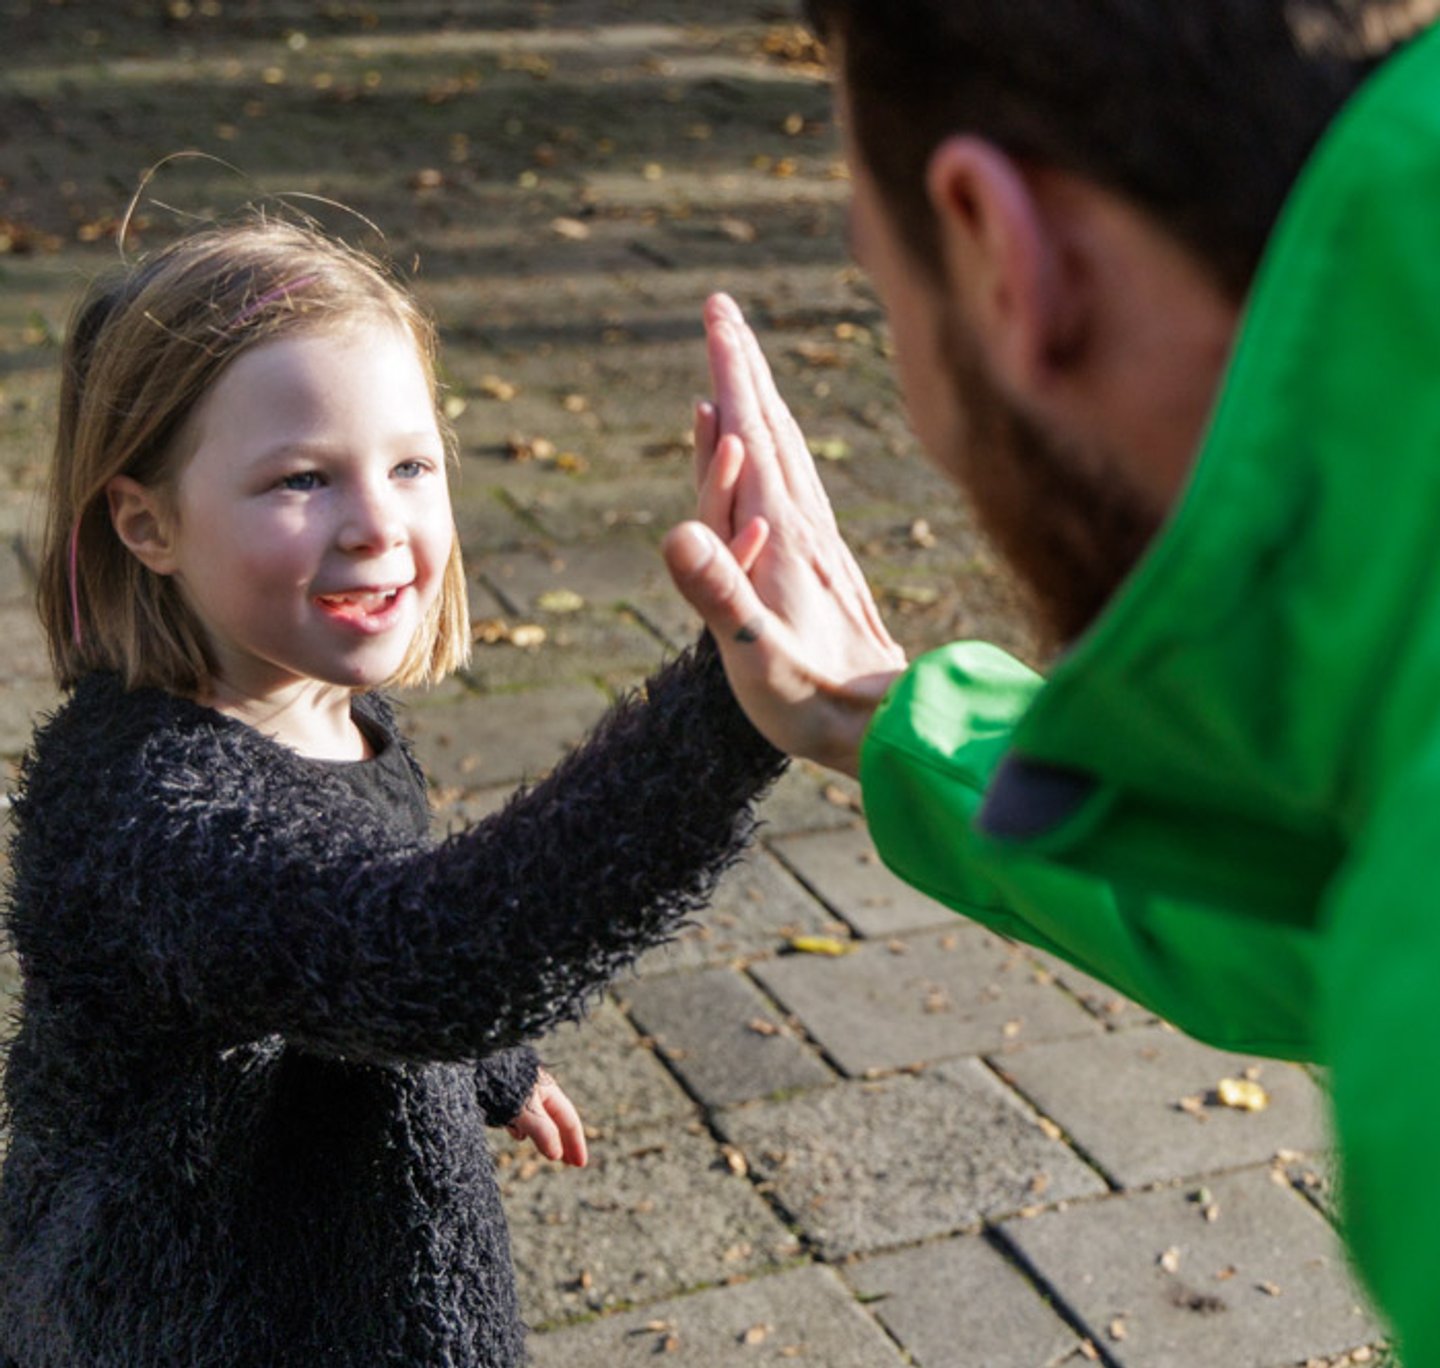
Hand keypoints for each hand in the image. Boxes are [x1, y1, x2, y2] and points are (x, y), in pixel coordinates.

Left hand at [505, 1068, 587, 1166]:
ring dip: (544, 1137)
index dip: (575, 1143)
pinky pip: (520, 1115)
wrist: (476, 1059)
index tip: (580, 1164)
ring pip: (538, 1119)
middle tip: (570, 1163)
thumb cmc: (503, 1081)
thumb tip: (556, 1155)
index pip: (569, 1121)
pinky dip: (524, 1128)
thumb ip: (542, 1131)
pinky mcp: (504, 1094)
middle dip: (563, 1142)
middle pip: (556, 1120)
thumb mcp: (524, 1108)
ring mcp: (521, 1092)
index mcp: (549, 1090)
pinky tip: (518, 1135)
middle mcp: (538, 1090)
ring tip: (548, 1153)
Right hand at [664, 294, 906, 775]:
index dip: (732, 375)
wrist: (889, 728)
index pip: (750, 437)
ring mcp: (815, 543)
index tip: (718, 315)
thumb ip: (720, 597)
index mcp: (780, 537)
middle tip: (719, 309)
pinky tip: (756, 451)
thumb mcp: (760, 659)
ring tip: (733, 363)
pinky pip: (791, 488)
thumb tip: (675, 534)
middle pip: (768, 429)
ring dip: (757, 402)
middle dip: (741, 366)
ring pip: (783, 453)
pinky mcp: (821, 564)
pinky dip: (769, 452)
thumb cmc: (819, 705)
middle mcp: (801, 528)